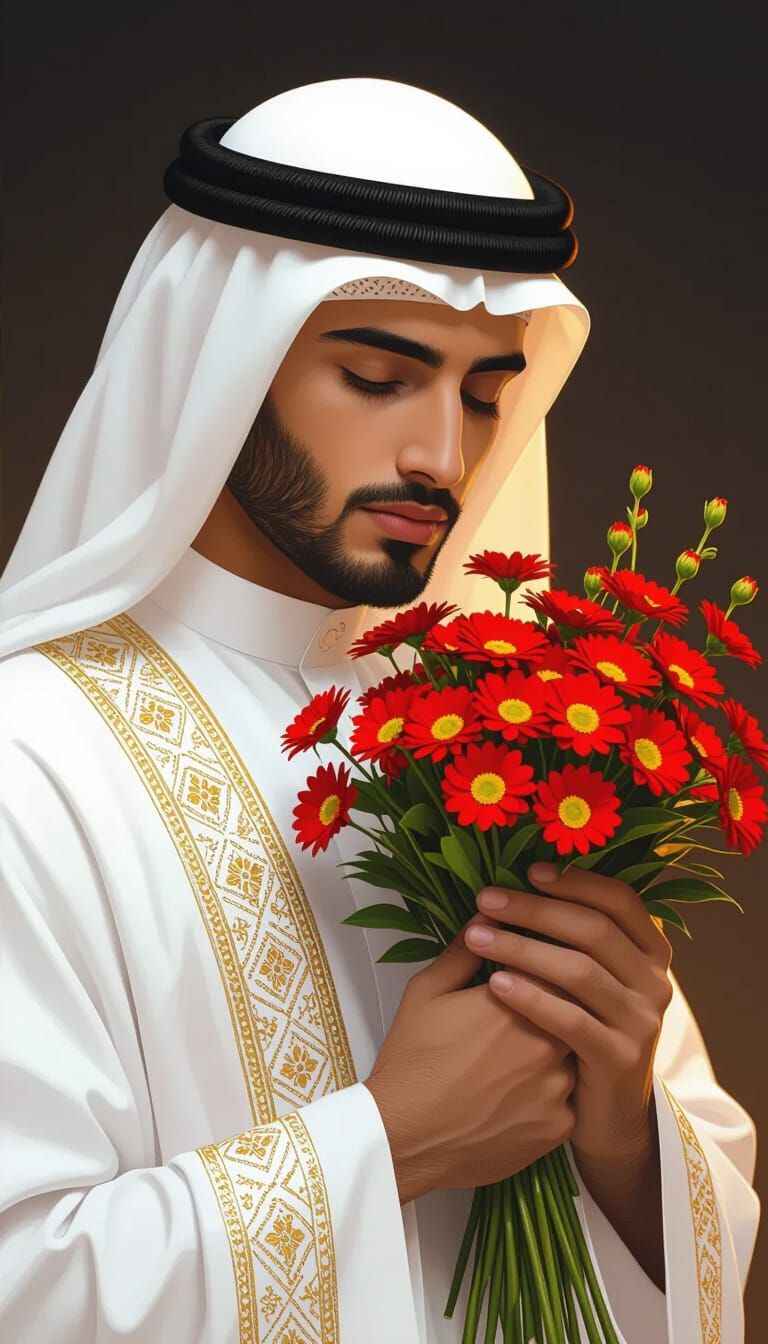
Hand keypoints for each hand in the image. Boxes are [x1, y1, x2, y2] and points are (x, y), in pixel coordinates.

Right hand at [364, 913, 577, 1203]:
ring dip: (558, 1051)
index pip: (555, 965)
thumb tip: (487, 918)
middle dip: (555, 1006)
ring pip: (576, 1055)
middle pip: (573, 1009)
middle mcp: (548, 1041)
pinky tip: (522, 1096)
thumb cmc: (412, 1059)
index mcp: (517, 1000)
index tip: (527, 970)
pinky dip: (553, 1094)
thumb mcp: (426, 992)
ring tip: (518, 1060)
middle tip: (524, 1016)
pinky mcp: (559, 1127)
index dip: (543, 965)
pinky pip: (569, 1100)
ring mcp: (559, 1087)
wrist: (402, 1137)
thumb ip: (464, 952)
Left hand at [465, 862, 673, 1166]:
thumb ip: (568, 937)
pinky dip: (531, 997)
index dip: (575, 881)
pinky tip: (495, 984)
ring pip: (580, 970)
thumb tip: (515, 885)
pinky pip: (571, 1020)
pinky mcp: (620, 1059)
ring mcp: (641, 1022)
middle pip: (594, 929)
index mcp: (649, 952)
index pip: (620, 900)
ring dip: (523, 948)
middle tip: (486, 900)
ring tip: (478, 936)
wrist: (605, 1116)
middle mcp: (653, 982)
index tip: (529, 871)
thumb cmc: (583, 1032)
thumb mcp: (586, 980)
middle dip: (535, 909)